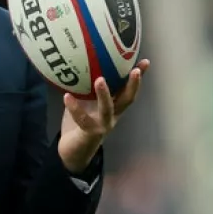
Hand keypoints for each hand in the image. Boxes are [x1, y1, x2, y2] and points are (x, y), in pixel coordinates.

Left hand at [58, 59, 150, 173]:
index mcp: (114, 108)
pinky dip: (74, 108)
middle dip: (133, 85)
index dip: (137, 77)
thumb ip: (85, 87)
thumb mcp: (84, 101)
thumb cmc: (79, 122)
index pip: (128, 90)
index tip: (145, 62)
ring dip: (105, 94)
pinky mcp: (89, 133)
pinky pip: (83, 119)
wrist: (72, 151)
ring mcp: (102, 126)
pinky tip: (66, 96)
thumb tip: (78, 62)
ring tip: (100, 80)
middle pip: (127, 100)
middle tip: (135, 70)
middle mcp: (112, 116)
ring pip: (107, 109)